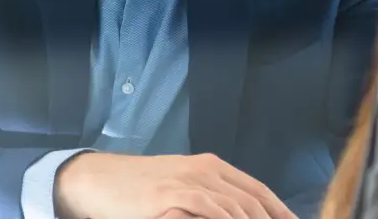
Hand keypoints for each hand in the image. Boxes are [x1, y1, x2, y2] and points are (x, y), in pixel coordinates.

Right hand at [53, 152, 297, 218]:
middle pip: (251, 203)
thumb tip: (239, 211)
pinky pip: (208, 213)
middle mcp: (203, 171)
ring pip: (234, 210)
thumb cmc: (137, 187)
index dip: (280, 212)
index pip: (258, 191)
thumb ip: (210, 195)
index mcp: (210, 165)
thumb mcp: (180, 182)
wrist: (96, 179)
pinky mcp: (169, 199)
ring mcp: (186, 184)